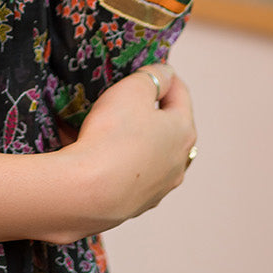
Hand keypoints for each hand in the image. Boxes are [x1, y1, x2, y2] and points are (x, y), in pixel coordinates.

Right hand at [41, 63, 196, 243]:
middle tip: (128, 98)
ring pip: (149, 154)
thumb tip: (165, 73)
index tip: (151, 68)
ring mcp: (158, 187)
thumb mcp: (132, 90)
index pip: (181, 94)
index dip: (166, 76)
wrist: (89, 193)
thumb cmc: (113, 136)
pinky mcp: (135, 204)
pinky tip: (92, 154)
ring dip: (133, 139)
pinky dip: (116, 161)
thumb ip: (152, 76)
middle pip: (168, 128)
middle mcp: (178, 162)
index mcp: (183, 132)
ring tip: (105, 127)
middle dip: (149, 111)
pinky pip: (128, 173)